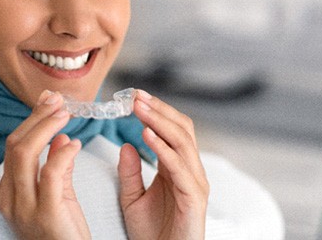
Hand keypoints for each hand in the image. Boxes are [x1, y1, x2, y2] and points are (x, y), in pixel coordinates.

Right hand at [0, 90, 90, 239]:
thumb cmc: (64, 229)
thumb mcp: (57, 193)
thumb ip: (56, 165)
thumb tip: (59, 136)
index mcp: (8, 191)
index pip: (14, 146)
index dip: (32, 120)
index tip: (49, 100)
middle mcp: (10, 197)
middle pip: (16, 145)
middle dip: (37, 117)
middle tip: (57, 101)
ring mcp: (24, 207)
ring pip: (25, 153)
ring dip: (46, 127)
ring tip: (65, 113)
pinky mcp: (46, 213)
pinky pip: (50, 174)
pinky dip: (62, 153)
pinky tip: (75, 144)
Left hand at [118, 90, 208, 239]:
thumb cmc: (151, 234)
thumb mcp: (132, 199)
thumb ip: (129, 172)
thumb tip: (126, 145)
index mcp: (176, 168)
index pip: (172, 130)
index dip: (156, 111)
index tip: (134, 97)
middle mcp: (190, 171)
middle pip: (181, 129)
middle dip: (159, 109)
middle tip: (136, 96)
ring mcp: (195, 183)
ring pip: (182, 141)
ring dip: (159, 121)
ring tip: (139, 108)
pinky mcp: (194, 198)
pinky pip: (179, 167)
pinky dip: (163, 148)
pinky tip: (146, 134)